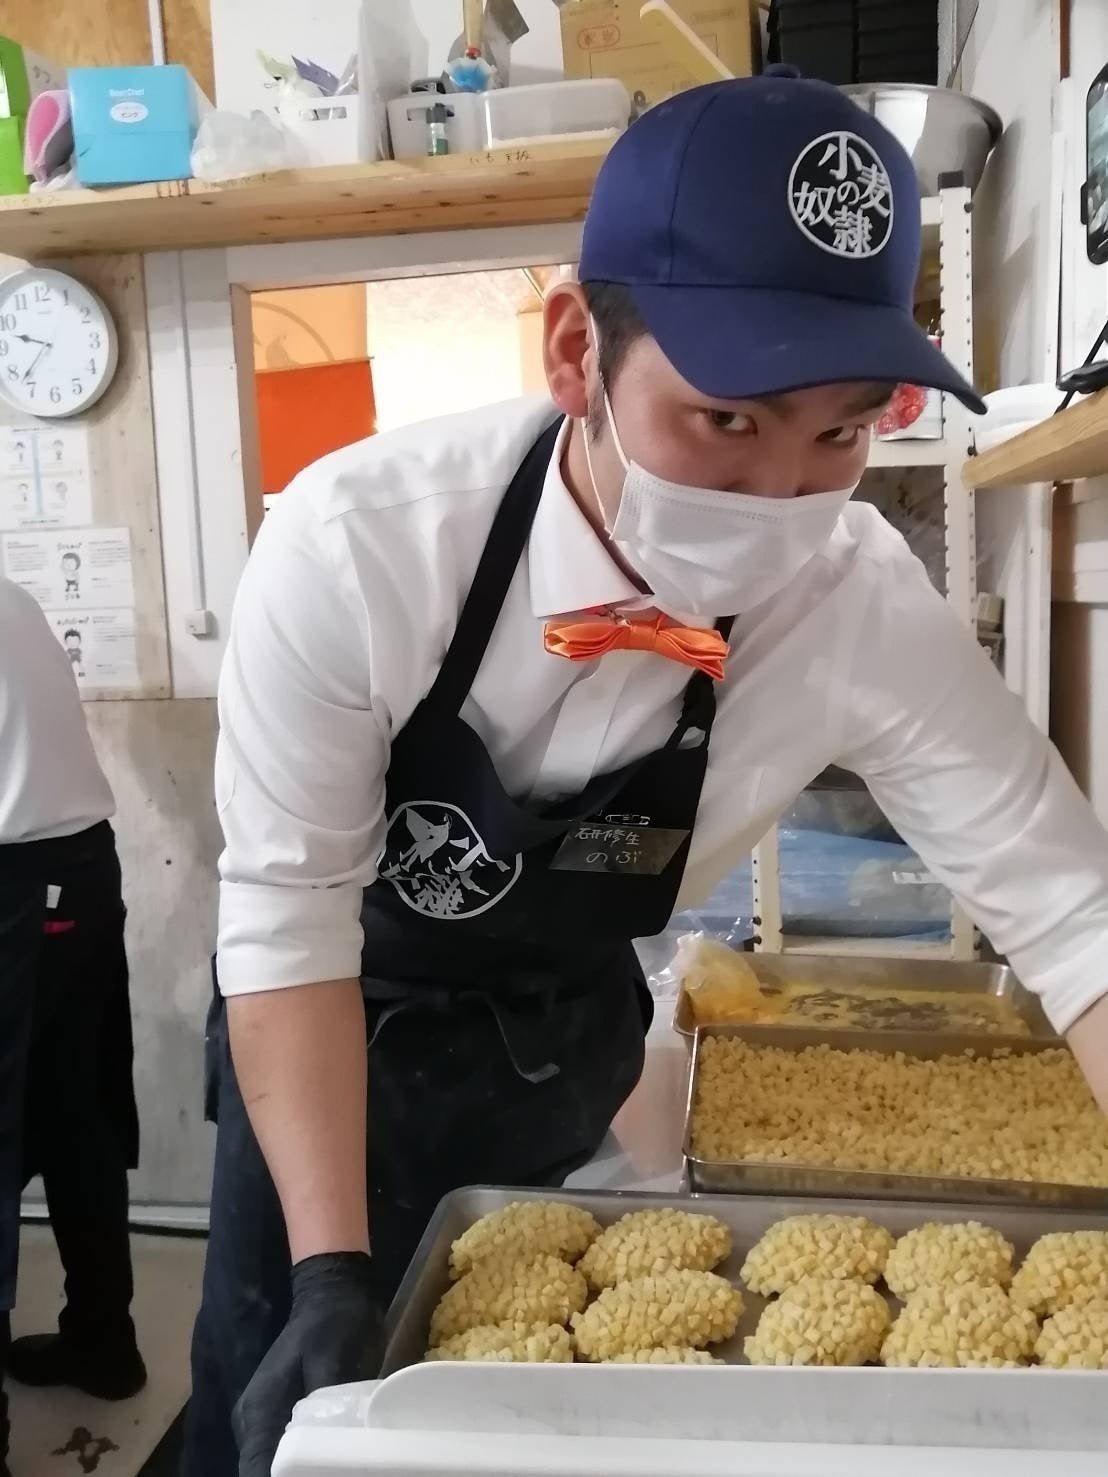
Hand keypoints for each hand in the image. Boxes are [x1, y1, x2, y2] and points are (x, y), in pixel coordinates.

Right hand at [233, 1251, 383, 1476]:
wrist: (332, 1290)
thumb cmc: (336, 1324)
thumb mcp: (334, 1365)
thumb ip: (322, 1413)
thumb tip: (322, 1450)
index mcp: (259, 1411)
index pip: (256, 1471)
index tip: (317, 1475)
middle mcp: (251, 1419)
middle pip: (262, 1469)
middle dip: (293, 1475)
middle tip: (331, 1468)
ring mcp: (262, 1417)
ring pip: (272, 1462)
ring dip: (297, 1468)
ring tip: (332, 1463)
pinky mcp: (277, 1414)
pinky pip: (283, 1450)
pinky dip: (302, 1460)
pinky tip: (328, 1459)